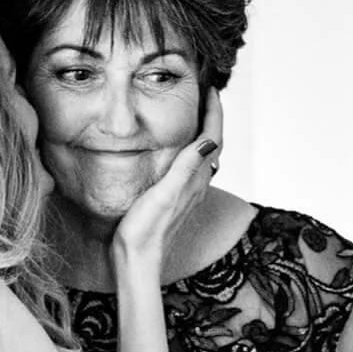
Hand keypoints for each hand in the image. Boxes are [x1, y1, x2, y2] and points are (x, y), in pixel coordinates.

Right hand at [111, 94, 224, 285]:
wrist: (137, 261)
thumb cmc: (145, 229)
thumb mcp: (165, 193)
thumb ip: (186, 167)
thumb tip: (209, 139)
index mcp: (195, 180)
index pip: (213, 138)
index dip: (215, 113)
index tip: (211, 91)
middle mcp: (197, 186)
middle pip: (213, 145)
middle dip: (212, 119)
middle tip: (206, 97)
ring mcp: (188, 194)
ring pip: (204, 157)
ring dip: (204, 134)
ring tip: (196, 116)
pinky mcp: (178, 201)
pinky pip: (193, 168)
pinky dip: (192, 151)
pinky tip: (181, 152)